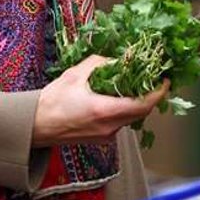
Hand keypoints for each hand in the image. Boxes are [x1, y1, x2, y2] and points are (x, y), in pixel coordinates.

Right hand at [32, 55, 168, 147]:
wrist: (35, 126)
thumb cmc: (52, 101)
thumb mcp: (76, 74)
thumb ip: (101, 64)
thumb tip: (117, 60)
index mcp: (105, 111)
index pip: (144, 105)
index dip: (158, 92)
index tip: (164, 80)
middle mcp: (110, 127)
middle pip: (141, 112)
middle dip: (148, 95)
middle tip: (149, 78)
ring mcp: (106, 135)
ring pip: (130, 117)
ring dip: (134, 102)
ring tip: (131, 84)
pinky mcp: (101, 139)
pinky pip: (119, 122)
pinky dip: (122, 109)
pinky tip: (114, 97)